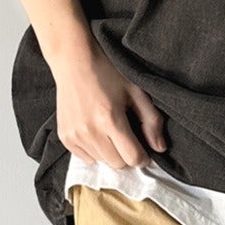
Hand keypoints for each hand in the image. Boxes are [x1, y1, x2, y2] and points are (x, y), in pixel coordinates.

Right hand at [54, 44, 167, 167]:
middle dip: (126, 154)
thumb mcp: (136, 91)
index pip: (132, 157)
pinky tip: (95, 131)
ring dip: (110, 152)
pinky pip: (86, 158)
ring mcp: (75, 135)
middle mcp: (90, 131)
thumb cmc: (107, 72)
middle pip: (118, 163)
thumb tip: (160, 148)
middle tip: (126, 136)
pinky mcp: (65, 137)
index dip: (143, 156)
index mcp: (110, 119)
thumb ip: (151, 121)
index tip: (143, 148)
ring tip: (109, 130)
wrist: (74, 61)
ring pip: (102, 162)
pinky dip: (94, 150)